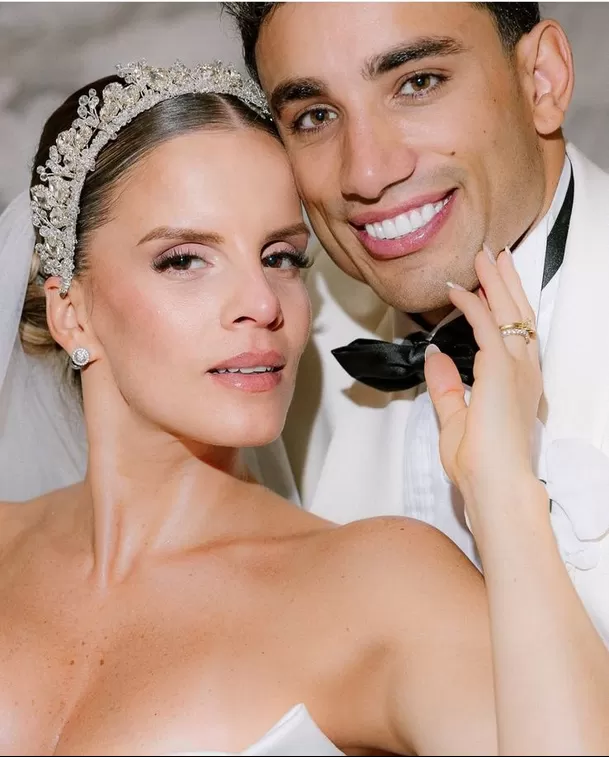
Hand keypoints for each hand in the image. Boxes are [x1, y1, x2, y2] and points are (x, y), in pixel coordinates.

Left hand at [424, 247, 542, 532]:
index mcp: (517, 384)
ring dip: (495, 283)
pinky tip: (458, 290)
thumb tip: (434, 355)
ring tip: (483, 258)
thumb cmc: (480, 464)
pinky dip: (472, 305)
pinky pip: (487, 327)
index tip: (491, 285)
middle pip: (519, 316)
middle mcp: (524, 372)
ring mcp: (517, 370)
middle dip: (506, 284)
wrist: (494, 486)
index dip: (504, 306)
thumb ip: (446, 386)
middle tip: (495, 257)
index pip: (515, 334)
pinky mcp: (501, 372)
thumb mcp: (456, 419)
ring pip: (509, 314)